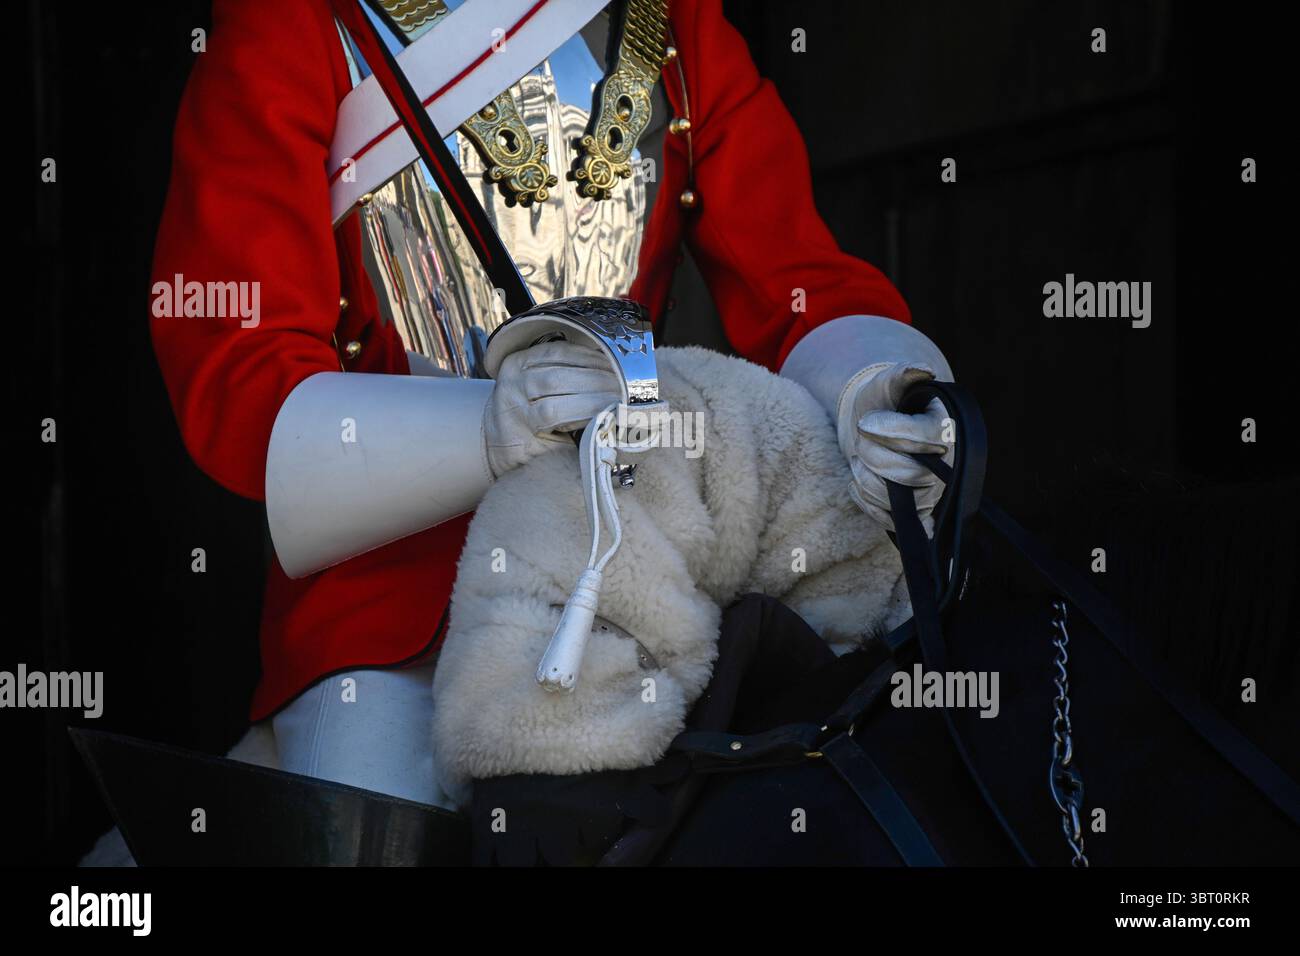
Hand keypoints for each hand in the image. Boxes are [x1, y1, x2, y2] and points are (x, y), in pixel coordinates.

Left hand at [483, 340, 621, 477]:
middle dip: (596, 383)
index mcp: (511, 426)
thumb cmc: (533, 455)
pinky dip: (582, 354)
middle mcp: (506, 394)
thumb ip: (579, 448)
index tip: (617, 408)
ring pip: (558, 361)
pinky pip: (555, 350)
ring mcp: (510, 373)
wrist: (501, 439)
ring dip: (593, 366)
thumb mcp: (552, 461)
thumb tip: (614, 432)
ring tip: (619, 375)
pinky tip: (603, 361)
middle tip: (624, 390)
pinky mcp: (518, 357)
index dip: (588, 406)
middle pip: (555, 381)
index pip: (552, 411)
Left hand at [847, 363, 951, 534]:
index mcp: (946, 429)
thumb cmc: (883, 403)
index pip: (928, 438)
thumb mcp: (888, 382)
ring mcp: (931, 494)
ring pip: (894, 499)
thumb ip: (903, 373)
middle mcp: (946, 466)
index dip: (892, 431)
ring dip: (865, 474)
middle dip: (873, 453)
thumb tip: (923, 371)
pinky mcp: (912, 514)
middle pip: (910, 474)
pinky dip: (863, 496)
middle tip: (861, 436)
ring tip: (862, 454)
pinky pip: (885, 516)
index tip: (865, 422)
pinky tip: (861, 474)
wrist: (871, 427)